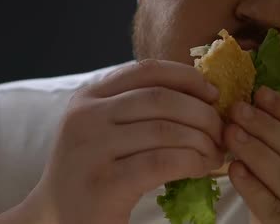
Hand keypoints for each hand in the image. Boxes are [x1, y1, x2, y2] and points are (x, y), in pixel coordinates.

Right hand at [28, 60, 224, 223]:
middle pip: (161, 98)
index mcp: (89, 97)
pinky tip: (202, 168)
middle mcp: (85, 116)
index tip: (212, 93)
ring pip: (166, 130)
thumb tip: (198, 93)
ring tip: (216, 153)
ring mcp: (92, 148)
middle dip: (202, 113)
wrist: (58, 217)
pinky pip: (162, 162)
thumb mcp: (103, 129)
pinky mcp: (104, 183)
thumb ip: (135, 108)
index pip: (145, 70)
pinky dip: (191, 162)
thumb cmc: (91, 172)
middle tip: (221, 131)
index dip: (186, 76)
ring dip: (202, 140)